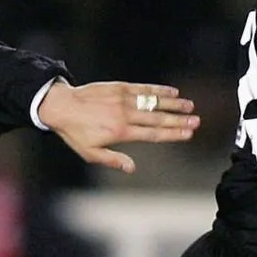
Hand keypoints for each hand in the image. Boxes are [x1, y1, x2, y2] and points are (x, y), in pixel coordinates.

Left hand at [38, 81, 199, 172]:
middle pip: (158, 119)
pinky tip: (172, 91)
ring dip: (173, 104)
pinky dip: (158, 90)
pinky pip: (143, 89)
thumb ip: (113, 160)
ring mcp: (123, 99)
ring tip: (190, 106)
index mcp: (121, 132)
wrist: (60, 105)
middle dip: (179, 120)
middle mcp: (125, 115)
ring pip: (153, 102)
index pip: (153, 134)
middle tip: (196, 121)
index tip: (188, 134)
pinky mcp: (119, 87)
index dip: (172, 134)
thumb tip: (131, 168)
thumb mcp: (90, 153)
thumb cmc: (75, 132)